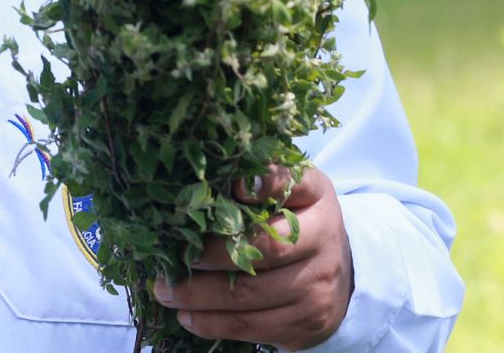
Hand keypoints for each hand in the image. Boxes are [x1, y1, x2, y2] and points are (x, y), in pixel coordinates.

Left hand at [152, 164, 353, 350]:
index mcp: (316, 198)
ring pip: (250, 296)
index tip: (233, 186)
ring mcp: (317, 289)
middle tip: (171, 258)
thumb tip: (223, 176)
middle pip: (261, 250)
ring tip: (165, 291)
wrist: (338, 275)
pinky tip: (188, 317)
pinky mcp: (305, 324)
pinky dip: (214, 324)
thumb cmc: (297, 222)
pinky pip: (253, 327)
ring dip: (200, 296)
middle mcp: (323, 243)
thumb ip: (261, 178)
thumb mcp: (290, 191)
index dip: (264, 184)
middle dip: (208, 256)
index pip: (291, 185)